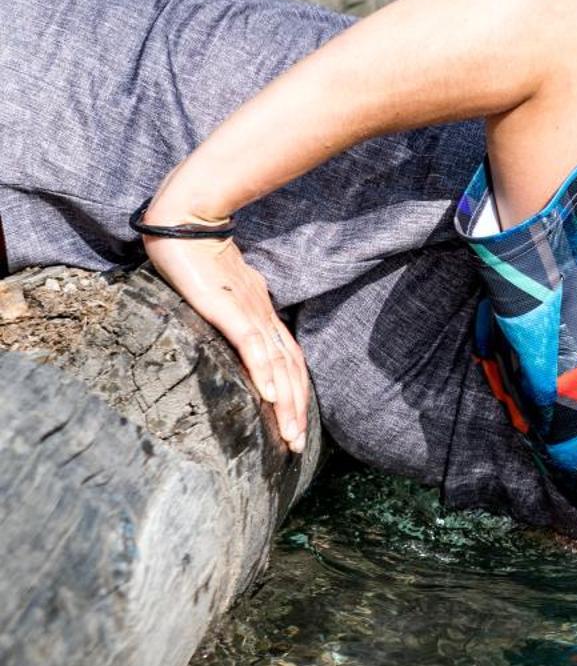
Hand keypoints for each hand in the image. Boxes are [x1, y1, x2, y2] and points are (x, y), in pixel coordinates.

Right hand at [143, 234, 311, 452]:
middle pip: (289, 371)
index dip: (296, 395)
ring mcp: (248, 313)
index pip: (288, 362)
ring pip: (276, 365)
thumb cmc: (202, 254)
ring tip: (290, 434)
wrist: (189, 219)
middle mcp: (263, 319)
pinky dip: (264, 371)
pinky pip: (251, 343)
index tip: (296, 427)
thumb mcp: (225, 294)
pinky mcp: (228, 307)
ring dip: (285, 402)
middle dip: (295, 411)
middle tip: (298, 446)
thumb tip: (238, 334)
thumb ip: (235, 315)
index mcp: (263, 317)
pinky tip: (270, 396)